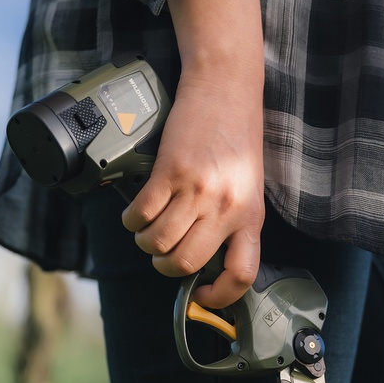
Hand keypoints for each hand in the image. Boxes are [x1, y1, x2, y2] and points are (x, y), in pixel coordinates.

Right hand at [121, 0, 265, 309]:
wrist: (226, 85)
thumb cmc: (238, 132)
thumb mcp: (247, 182)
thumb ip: (232, 216)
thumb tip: (203, 252)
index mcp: (251, 214)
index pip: (242, 274)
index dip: (219, 297)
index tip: (200, 294)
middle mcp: (226, 207)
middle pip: (184, 264)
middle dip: (164, 266)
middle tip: (161, 252)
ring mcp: (198, 190)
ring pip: (157, 243)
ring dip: (144, 243)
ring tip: (146, 230)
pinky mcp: (171, 171)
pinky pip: (141, 214)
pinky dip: (132, 221)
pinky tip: (135, 213)